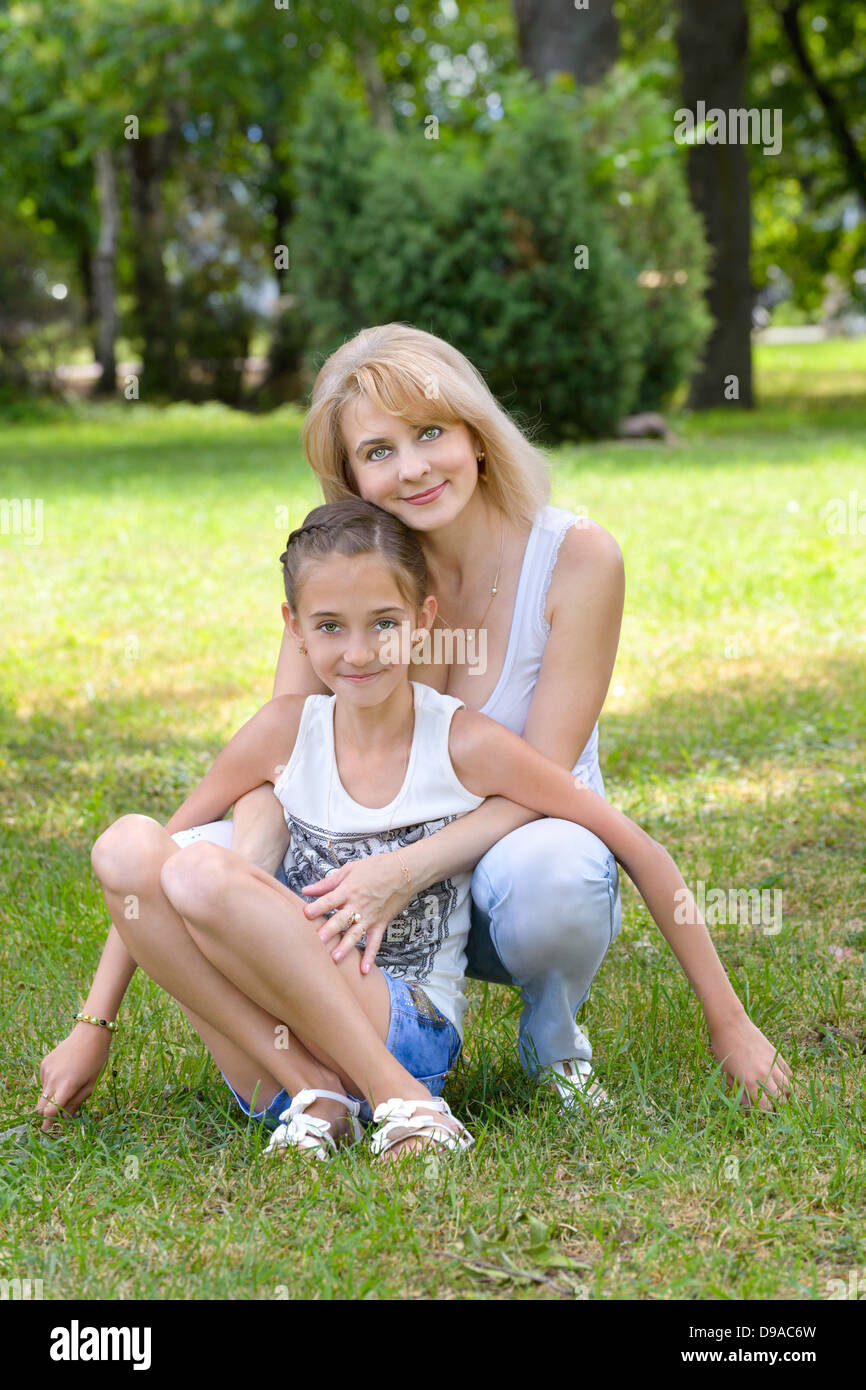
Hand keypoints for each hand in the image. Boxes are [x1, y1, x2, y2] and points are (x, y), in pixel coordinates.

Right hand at [37, 1024, 112, 1131]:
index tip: (48, 1128)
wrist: (90, 1034)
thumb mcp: (91, 1085)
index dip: (49, 1122)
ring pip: (42, 1094)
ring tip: (67, 1086)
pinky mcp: (44, 1063)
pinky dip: (50, 1084)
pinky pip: (44, 1081)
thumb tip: (64, 1119)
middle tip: (54, 1115)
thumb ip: (76, 1103)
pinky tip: (64, 1074)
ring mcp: (47, 1070)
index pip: (50, 1112)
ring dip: (50, 1097)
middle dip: (45, 1113)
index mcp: (67, 1086)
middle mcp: (53, 1079)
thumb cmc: (96, 1061)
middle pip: (41, 1106)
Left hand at [301, 852, 412, 974]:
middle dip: (329, 931)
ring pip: (355, 934)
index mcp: (348, 890)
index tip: (305, 914)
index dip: (318, 907)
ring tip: (335, 958)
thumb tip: (305, 890)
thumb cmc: (375, 867)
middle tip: (317, 942)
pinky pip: (374, 943)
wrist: (404, 872)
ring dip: (345, 947)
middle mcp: (358, 905)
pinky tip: (364, 970)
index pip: (330, 900)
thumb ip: (326, 883)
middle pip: (341, 920)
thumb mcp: (349, 870)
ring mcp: (370, 917)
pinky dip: (370, 956)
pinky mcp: (380, 924)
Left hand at [709, 1011, 792, 1110]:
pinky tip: (781, 1082)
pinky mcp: (777, 1055)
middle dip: (777, 1107)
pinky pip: (788, 1073)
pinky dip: (787, 1081)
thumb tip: (748, 1107)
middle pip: (780, 1100)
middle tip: (771, 1108)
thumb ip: (739, 1092)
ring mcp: (773, 1064)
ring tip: (779, 1098)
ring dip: (785, 1095)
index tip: (761, 1114)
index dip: (765, 1114)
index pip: (766, 1107)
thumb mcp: (725, 1074)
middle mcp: (765, 1075)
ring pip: (788, 1087)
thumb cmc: (723, 1049)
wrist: (730, 1024)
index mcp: (750, 1082)